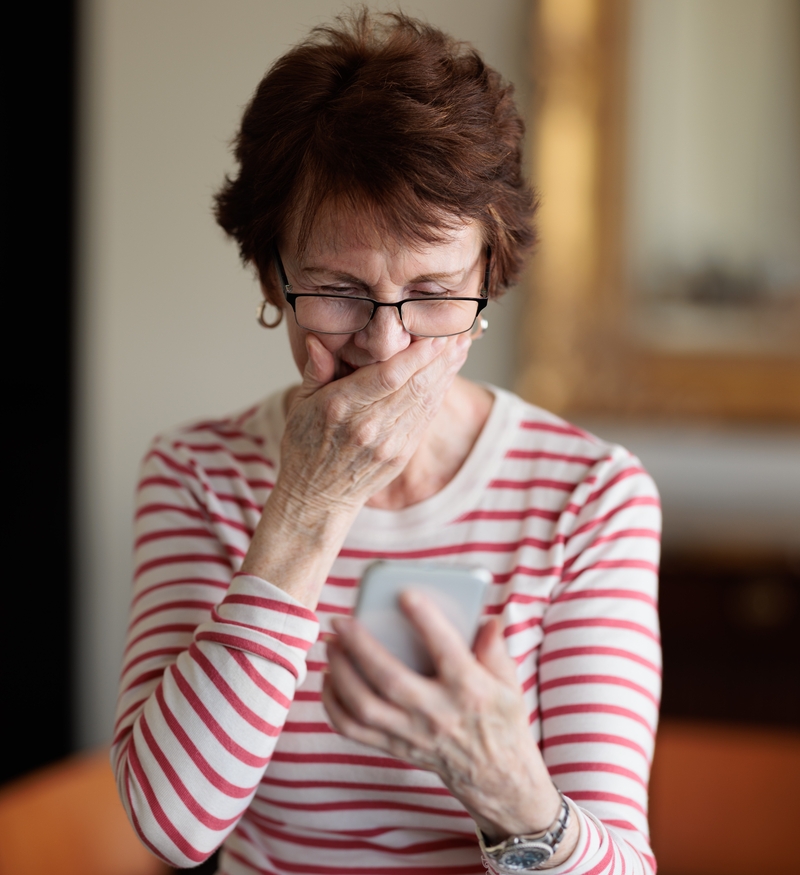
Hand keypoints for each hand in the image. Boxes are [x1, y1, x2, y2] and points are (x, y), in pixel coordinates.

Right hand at [278, 332, 469, 516]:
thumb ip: (316, 369)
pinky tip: (447, 376)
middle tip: (459, 332)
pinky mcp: (401, 455)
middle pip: (415, 386)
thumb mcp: (300, 403)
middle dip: (441, 358)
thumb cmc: (305, 446)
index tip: (436, 335)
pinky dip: (438, 395)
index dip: (417, 355)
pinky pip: (425, 419)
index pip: (389, 376)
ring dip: (447, 373)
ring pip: (426, 401)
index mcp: (342, 407)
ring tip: (461, 348)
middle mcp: (369, 426)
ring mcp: (389, 443)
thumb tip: (317, 338)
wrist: (316, 496)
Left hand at [322, 592, 568, 845]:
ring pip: (365, 706)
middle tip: (340, 621)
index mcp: (470, 690)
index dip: (425, 620)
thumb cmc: (502, 722)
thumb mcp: (509, 683)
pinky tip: (329, 680)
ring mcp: (414, 734)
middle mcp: (439, 714)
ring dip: (340, 674)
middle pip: (390, 679)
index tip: (404, 593)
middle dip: (360, 647)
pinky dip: (334, 706)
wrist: (499, 780)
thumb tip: (488, 619)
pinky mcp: (398, 747)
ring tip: (331, 646)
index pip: (446, 650)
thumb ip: (495, 649)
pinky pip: (354, 731)